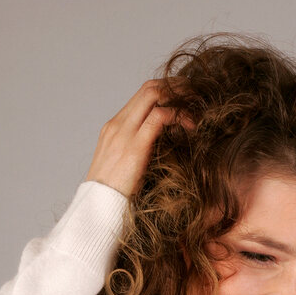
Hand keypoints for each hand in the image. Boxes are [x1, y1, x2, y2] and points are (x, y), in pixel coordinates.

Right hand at [85, 79, 193, 198]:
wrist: (98, 207)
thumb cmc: (114, 194)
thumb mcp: (124, 166)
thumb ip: (139, 150)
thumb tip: (164, 147)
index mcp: (114, 127)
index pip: (142, 95)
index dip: (167, 91)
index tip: (186, 98)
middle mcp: (117, 124)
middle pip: (149, 88)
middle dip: (177, 87)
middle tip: (197, 95)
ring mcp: (124, 133)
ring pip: (154, 95)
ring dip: (180, 97)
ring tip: (197, 107)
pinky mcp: (135, 147)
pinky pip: (160, 117)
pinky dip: (179, 115)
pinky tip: (192, 126)